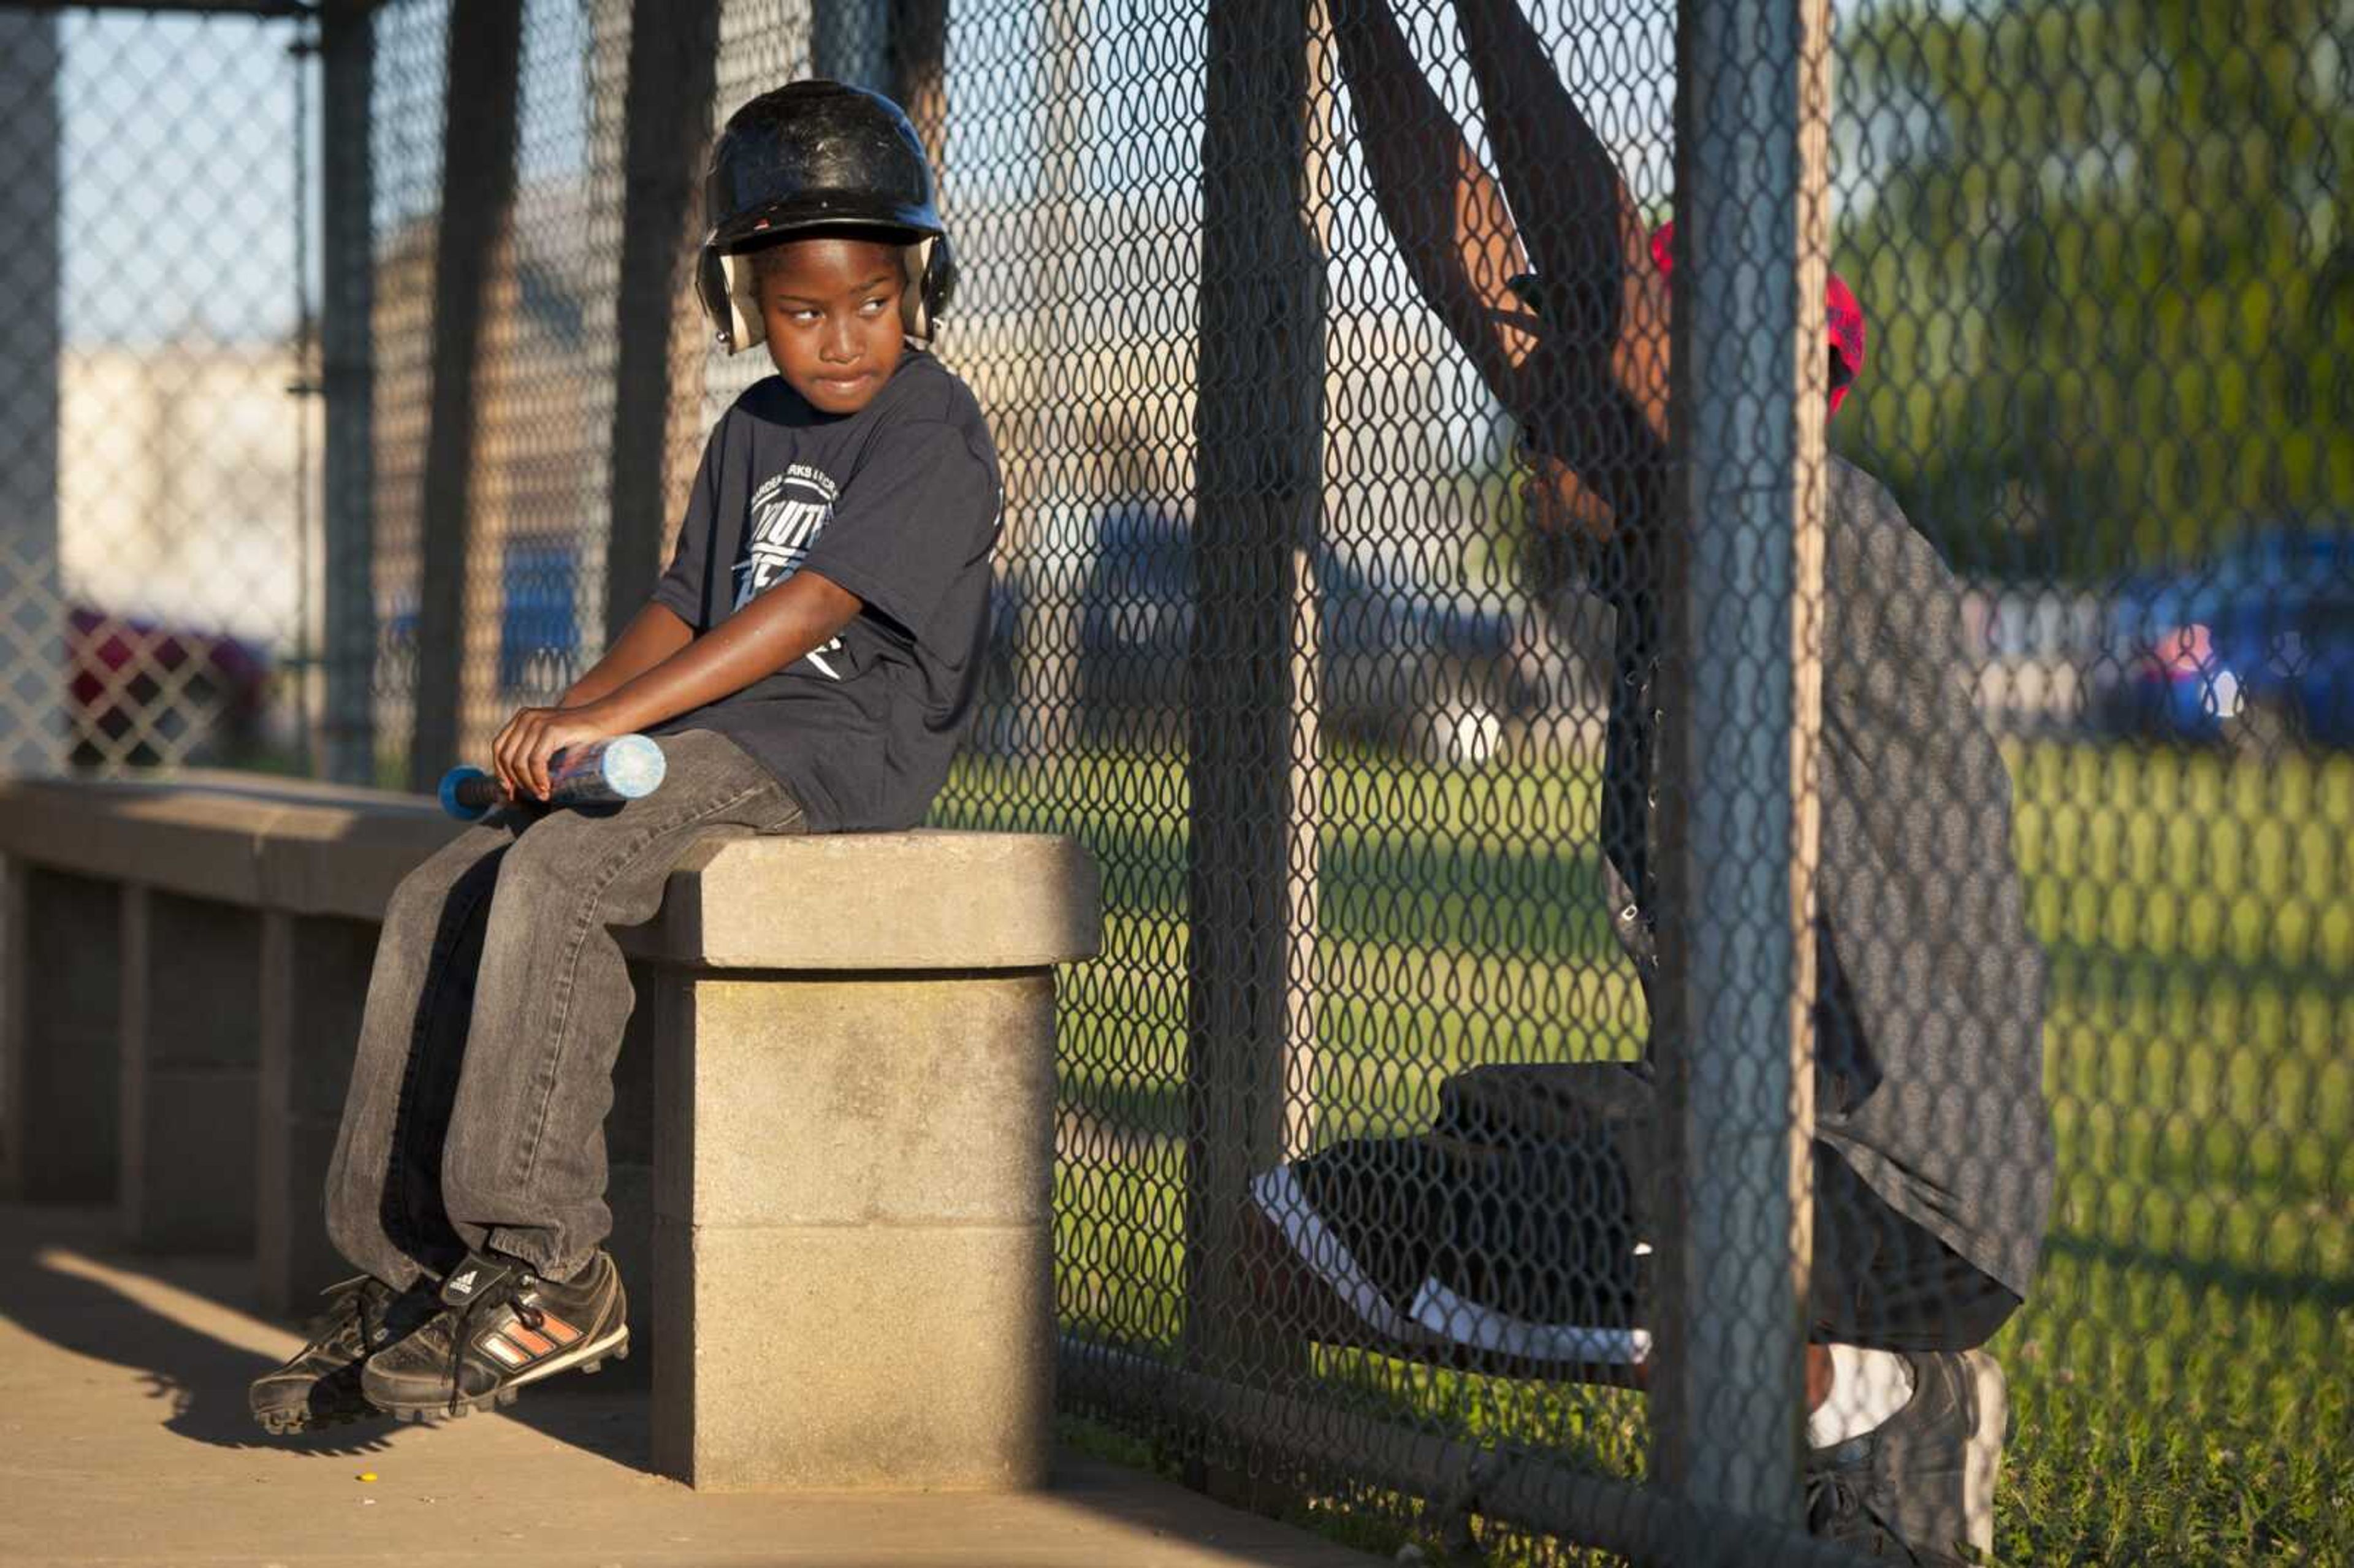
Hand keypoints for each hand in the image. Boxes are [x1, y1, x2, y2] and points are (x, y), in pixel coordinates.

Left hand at [490, 700, 623, 801]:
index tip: (510, 790)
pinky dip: (538, 778)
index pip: (498, 747)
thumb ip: (536, 754)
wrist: (608, 719)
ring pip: (519, 761)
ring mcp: (538, 722)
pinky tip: (547, 787)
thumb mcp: (554, 742)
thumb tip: (519, 787)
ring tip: (542, 794)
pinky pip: (535, 760)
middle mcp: (526, 717)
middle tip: (533, 796)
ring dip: (528, 783)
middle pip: (506, 756)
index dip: (500, 771)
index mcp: (522, 718)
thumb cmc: (583, 736)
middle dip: (516, 781)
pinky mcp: (552, 729)